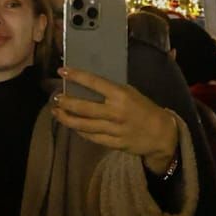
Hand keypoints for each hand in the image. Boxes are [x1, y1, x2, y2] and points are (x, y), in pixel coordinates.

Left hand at [52, 67, 177, 169]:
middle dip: (66, 102)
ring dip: (67, 119)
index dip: (76, 76)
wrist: (160, 133)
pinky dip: (80, 131)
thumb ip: (111, 90)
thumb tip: (87, 84)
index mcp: (121, 95)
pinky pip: (92, 137)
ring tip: (56, 112)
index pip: (94, 83)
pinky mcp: (113, 143)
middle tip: (55, 98)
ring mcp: (114, 130)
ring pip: (84, 125)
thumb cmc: (144, 108)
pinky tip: (71, 126)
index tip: (62, 71)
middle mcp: (115, 112)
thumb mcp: (130, 92)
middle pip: (84, 108)